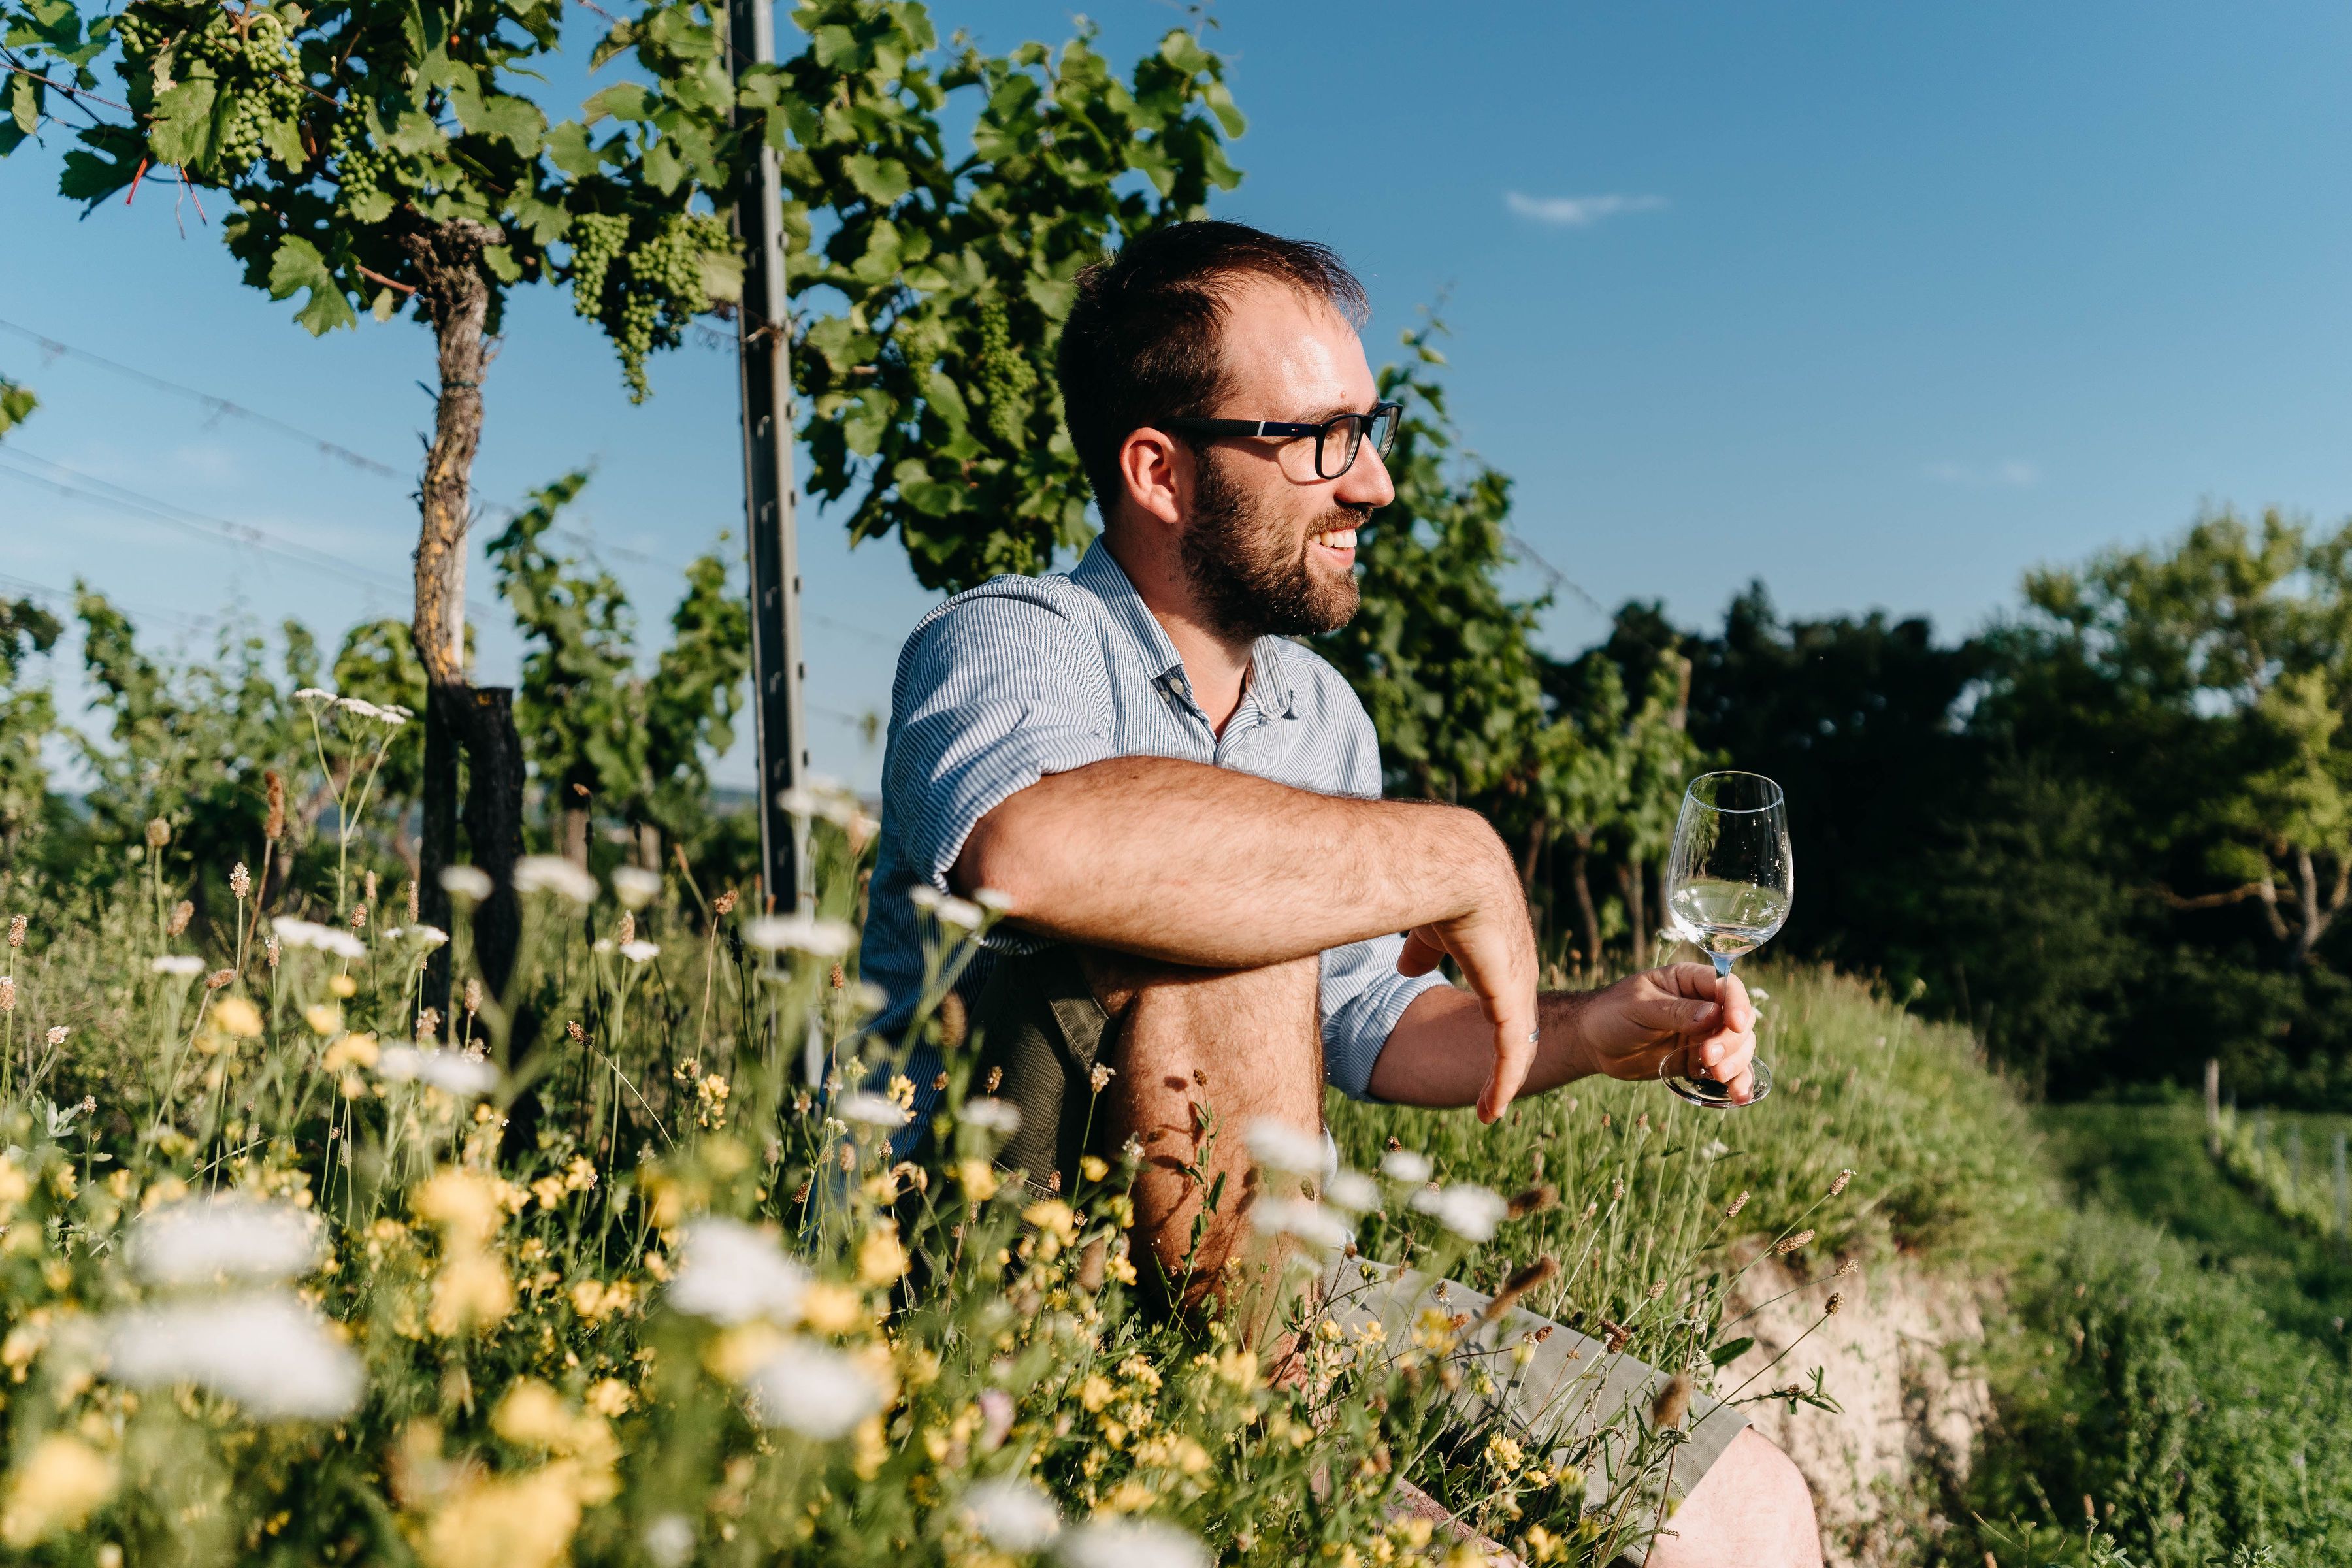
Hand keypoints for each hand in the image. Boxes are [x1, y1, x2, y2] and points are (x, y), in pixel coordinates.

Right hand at [1396, 846, 1538, 1124]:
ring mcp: (1518, 985)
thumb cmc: (1434, 883)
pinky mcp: (1510, 1001)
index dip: (1496, 1023)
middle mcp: (1517, 968)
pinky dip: (1502, 1083)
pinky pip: (1511, 1053)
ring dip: (1504, 1081)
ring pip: (1518, 1046)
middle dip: (1506, 1061)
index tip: (1484, 1049)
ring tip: (1490, 1110)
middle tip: (1493, 1092)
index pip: (1506, 995)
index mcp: (1499, 949)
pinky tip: (1491, 1109)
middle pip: (1518, 1026)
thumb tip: (1407, 972)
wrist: (1452, 867)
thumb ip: (1423, 950)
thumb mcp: (1428, 924)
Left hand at [1571, 964, 1758, 1101]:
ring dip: (1736, 1061)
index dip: (1737, 1004)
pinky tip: (1738, 1096)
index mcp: (1689, 981)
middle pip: (1739, 1020)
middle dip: (1731, 1040)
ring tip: (1716, 1074)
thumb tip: (1714, 1014)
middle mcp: (1704, 1005)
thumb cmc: (1611, 1013)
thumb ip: (1675, 1011)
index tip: (1734, 1024)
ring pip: (1739, 1046)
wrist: (1593, 1043)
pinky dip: (1737, 1082)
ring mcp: (1704, 1034)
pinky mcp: (1700, 1060)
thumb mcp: (1639, 1007)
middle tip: (1708, 1057)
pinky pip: (1728, 1069)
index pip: (1727, 986)